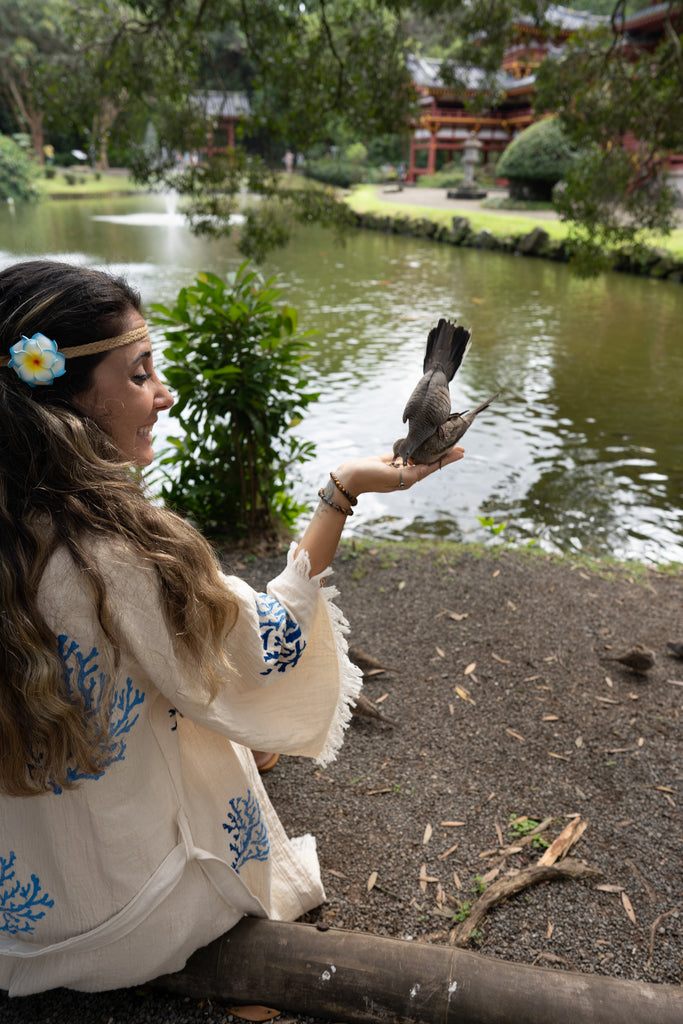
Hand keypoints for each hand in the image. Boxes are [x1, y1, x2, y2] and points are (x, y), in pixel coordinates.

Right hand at [334, 446, 464, 498]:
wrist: (348, 478)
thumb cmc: (368, 477)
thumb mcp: (390, 477)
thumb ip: (407, 473)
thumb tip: (423, 469)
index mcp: (409, 478)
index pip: (433, 466)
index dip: (447, 458)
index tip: (461, 452)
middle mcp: (406, 474)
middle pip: (430, 461)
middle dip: (444, 452)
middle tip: (458, 444)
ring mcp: (398, 467)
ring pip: (420, 456)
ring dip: (432, 449)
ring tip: (442, 440)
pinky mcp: (389, 461)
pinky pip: (406, 452)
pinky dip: (415, 447)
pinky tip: (421, 441)